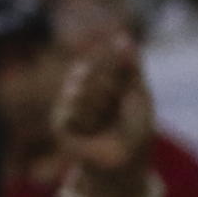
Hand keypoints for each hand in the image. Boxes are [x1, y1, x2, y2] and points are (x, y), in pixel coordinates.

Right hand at [51, 34, 155, 196]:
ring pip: (77, 88)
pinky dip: (85, 118)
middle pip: (88, 70)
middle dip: (108, 87)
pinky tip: (93, 127)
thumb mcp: (137, 93)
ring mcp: (68, 105)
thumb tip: (124, 36)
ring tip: (106, 119)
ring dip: (98, 104)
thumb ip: (129, 66)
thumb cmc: (136, 128)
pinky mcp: (60, 124)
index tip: (126, 83)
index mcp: (100, 78)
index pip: (101, 57)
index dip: (115, 65)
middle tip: (116, 106)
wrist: (128, 160)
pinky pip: (68, 109)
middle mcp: (81, 88)